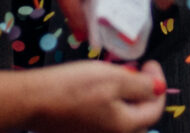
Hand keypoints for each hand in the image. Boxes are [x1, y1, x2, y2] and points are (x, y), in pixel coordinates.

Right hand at [23, 59, 167, 132]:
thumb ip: (143, 85)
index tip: (149, 64)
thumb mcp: (115, 78)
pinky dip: (106, 104)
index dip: (157, 83)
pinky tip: (96, 88)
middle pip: (139, 116)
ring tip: (114, 76)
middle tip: (133, 70)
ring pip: (120, 117)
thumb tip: (158, 88)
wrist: (31, 100)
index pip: (155, 108)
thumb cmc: (73, 88)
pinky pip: (102, 120)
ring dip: (123, 96)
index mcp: (125, 128)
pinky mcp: (77, 132)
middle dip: (140, 91)